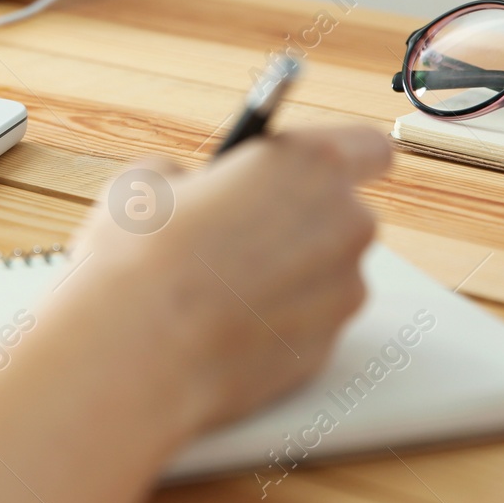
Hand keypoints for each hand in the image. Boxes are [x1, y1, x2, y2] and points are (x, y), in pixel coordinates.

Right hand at [68, 127, 387, 441]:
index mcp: (309, 164)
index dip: (338, 156)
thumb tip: (187, 187)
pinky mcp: (327, 349)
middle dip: (299, 219)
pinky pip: (309, 321)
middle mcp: (344, 225)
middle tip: (237, 229)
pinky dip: (279, 319)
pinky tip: (225, 324)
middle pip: (342, 212)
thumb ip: (190, 176)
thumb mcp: (146, 182)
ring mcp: (341, 293)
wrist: (135, 356)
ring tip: (220, 286)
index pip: (368, 146)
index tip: (305, 168)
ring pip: (326, 270)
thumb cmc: (140, 258)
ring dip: (289, 272)